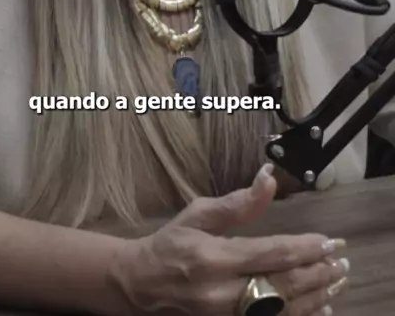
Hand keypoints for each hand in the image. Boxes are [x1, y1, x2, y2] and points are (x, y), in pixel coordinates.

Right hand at [110, 164, 348, 315]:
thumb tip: (268, 178)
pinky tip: (318, 307)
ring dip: (315, 295)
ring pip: (282, 311)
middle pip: (282, 286)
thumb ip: (237, 202)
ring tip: (335, 279)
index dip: (304, 249)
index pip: (270, 255)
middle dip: (316, 272)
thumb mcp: (197, 214)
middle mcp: (221, 293)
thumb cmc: (170, 245)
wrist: (140, 286)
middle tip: (340, 259)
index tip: (328, 241)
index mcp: (213, 259)